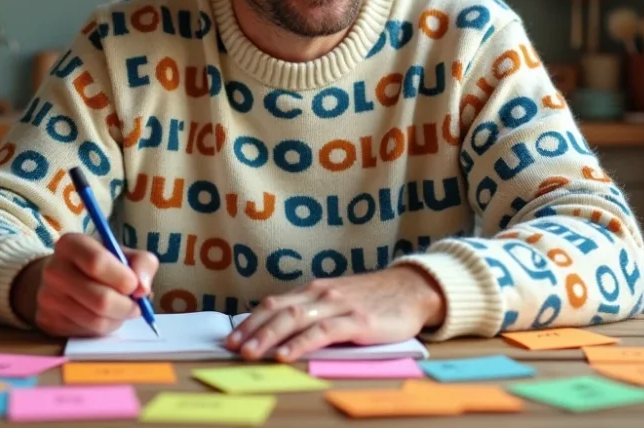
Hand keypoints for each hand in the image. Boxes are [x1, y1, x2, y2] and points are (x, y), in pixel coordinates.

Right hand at [13, 232, 158, 337]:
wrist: (65, 280)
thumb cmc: (102, 265)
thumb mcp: (124, 254)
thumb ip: (142, 263)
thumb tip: (142, 289)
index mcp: (71, 244)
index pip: (97, 262)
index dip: (122, 278)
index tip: (134, 285)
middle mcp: (54, 269)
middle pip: (99, 298)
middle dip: (126, 306)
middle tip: (136, 306)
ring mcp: (48, 297)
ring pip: (95, 320)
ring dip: (117, 319)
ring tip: (121, 310)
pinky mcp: (48, 321)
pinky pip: (86, 333)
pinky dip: (103, 328)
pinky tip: (104, 317)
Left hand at [224, 265, 445, 361]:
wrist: (411, 290)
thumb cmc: (373, 300)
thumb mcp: (338, 301)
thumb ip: (314, 312)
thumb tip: (282, 332)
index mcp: (314, 290)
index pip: (274, 303)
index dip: (251, 320)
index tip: (231, 337)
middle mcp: (321, 294)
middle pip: (279, 310)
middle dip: (253, 330)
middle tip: (232, 348)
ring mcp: (339, 305)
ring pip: (295, 318)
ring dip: (269, 337)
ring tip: (251, 353)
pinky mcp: (357, 320)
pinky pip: (323, 331)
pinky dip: (301, 342)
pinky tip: (287, 354)